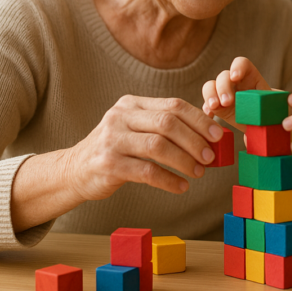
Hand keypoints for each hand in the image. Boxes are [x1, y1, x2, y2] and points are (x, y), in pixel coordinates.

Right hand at [64, 95, 224, 199]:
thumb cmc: (116, 149)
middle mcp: (120, 116)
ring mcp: (112, 139)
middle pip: (167, 123)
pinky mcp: (108, 164)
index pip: (173, 105)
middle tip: (211, 157)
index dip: (199, 120)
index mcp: (132, 103)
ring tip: (199, 172)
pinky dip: (169, 180)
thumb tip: (209, 134)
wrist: (74, 170)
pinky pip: (146, 171)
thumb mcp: (135, 129)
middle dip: (195, 140)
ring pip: (158, 146)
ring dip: (184, 160)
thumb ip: (164, 127)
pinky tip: (181, 186)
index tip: (218, 135)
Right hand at [201, 57, 270, 130]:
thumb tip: (273, 111)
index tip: (236, 77)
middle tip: (227, 101)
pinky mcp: (217, 107)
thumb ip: (274, 106)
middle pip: (223, 76)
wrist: (265, 128)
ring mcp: (223, 94)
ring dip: (210, 95)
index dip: (237, 67)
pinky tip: (209, 115)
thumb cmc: (273, 115)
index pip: (242, 64)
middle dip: (223, 87)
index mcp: (251, 77)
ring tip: (214, 107)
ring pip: (210, 86)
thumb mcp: (276, 108)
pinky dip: (206, 108)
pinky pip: (206, 104)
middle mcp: (235, 83)